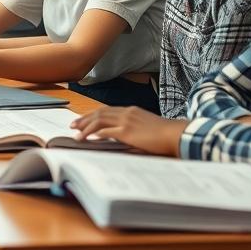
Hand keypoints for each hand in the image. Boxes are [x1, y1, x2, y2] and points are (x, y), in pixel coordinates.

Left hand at [70, 107, 187, 156]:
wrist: (177, 134)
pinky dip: (94, 134)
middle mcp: (126, 113)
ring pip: (99, 120)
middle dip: (84, 119)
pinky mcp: (127, 131)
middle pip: (99, 113)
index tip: (84, 120)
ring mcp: (126, 121)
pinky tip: (87, 139)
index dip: (93, 115)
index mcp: (131, 111)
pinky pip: (105, 131)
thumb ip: (134, 128)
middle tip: (73, 125)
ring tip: (76, 134)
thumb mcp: (147, 127)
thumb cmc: (166, 134)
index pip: (107, 110)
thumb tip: (123, 136)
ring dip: (85, 127)